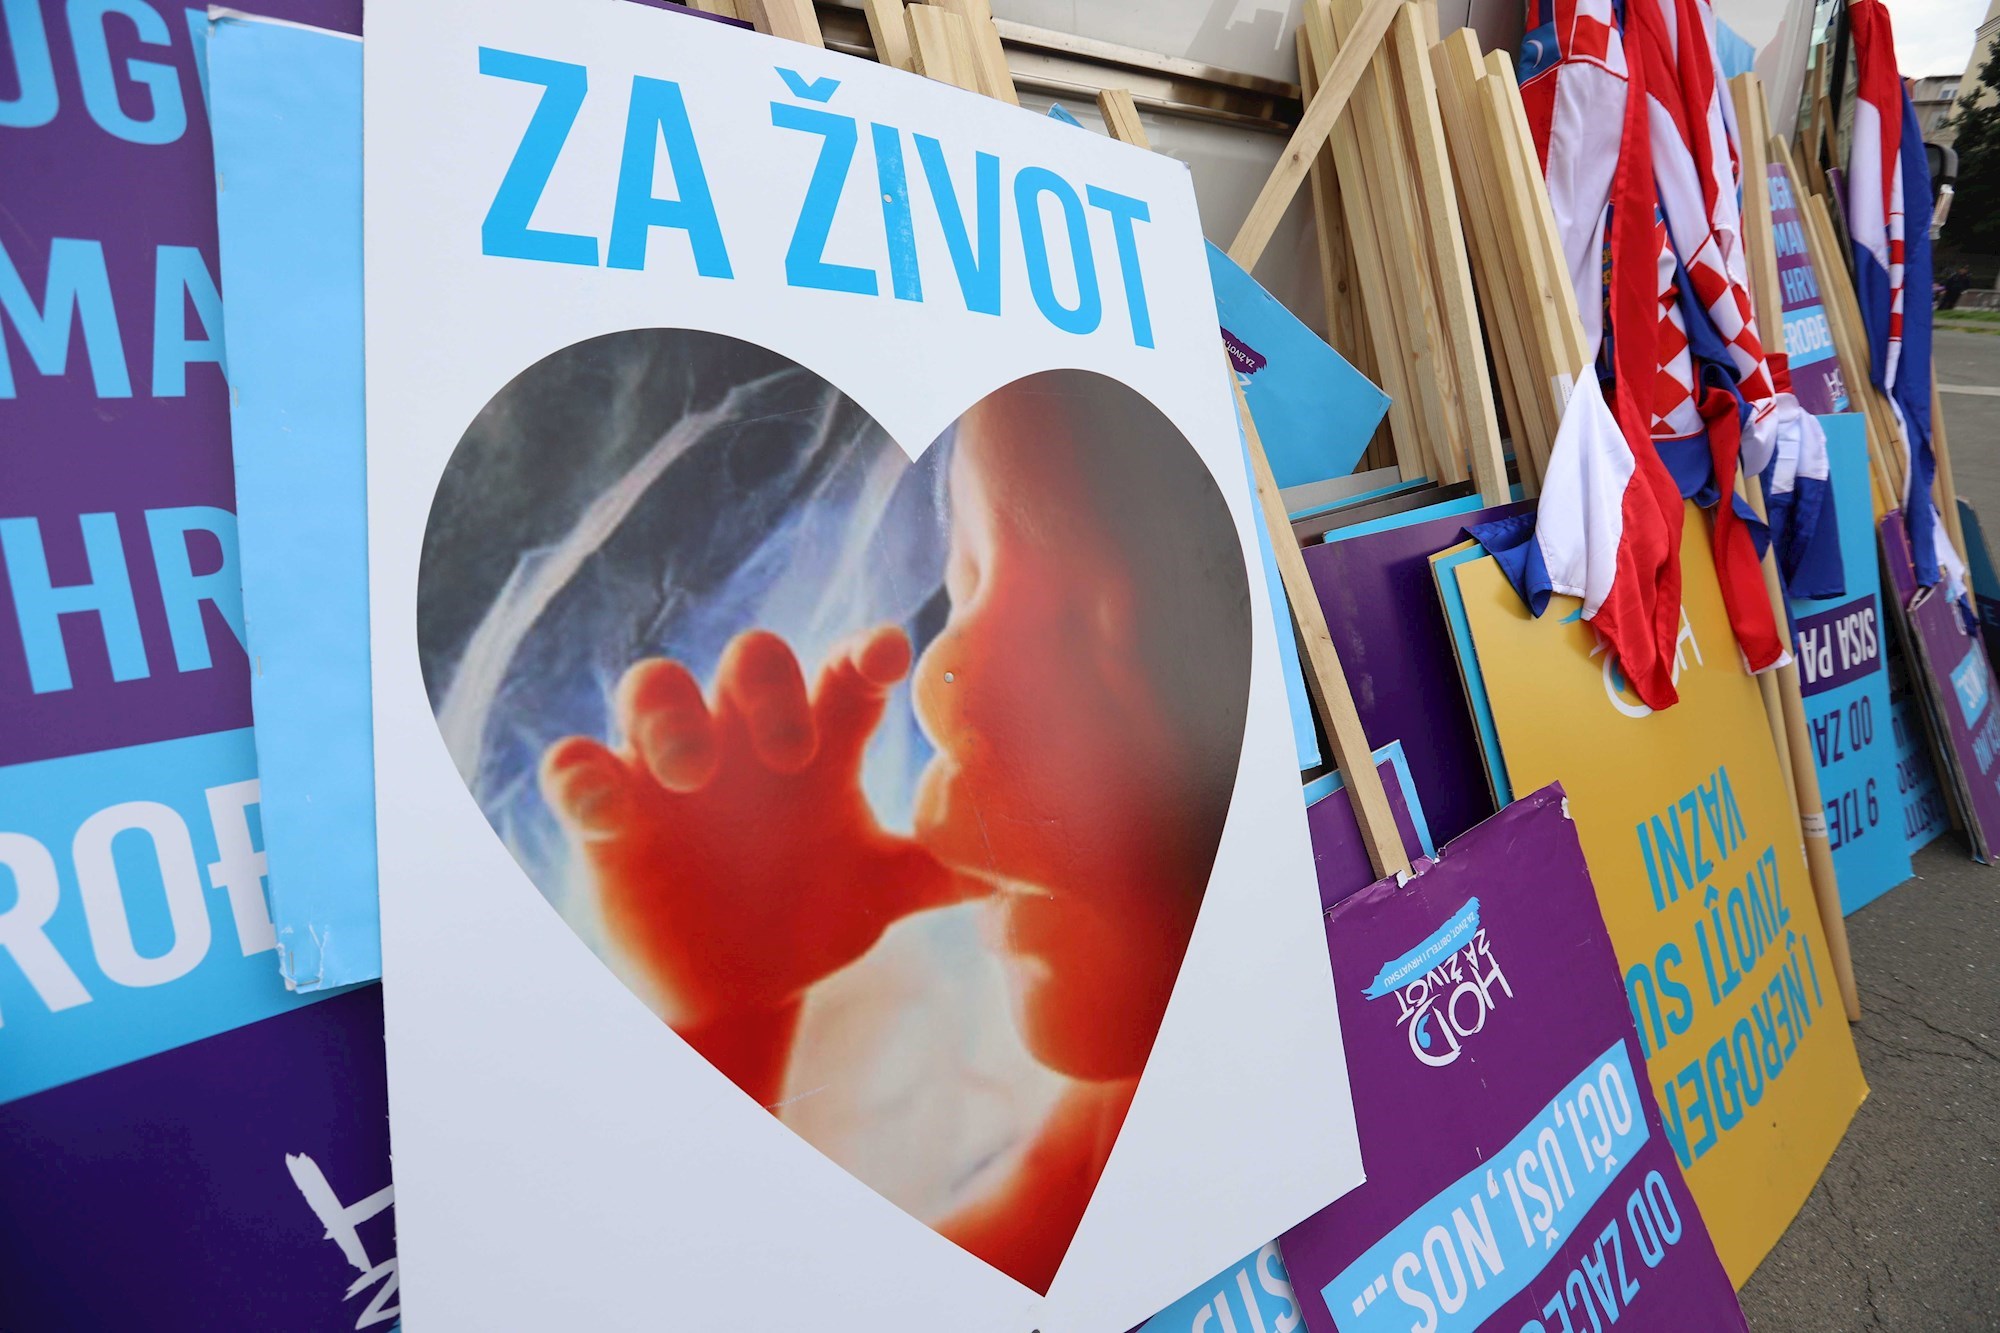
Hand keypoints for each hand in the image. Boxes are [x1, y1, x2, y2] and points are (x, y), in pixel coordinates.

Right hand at [540, 626, 979, 1031]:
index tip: (891, 654)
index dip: (865, 653)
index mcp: (818, 741)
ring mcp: (670, 767)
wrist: (738, 986)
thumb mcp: (883, 891)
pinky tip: (612, 809)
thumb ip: (948, 865)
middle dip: (768, 685)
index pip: (842, 673)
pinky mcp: (608, 812)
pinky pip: (575, 766)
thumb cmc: (814, 915)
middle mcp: (743, 735)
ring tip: (693, 771)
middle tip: (793, 752)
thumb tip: (1033, 858)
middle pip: (750, 657)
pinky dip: (585, 775)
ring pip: (651, 685)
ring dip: (670, 712)